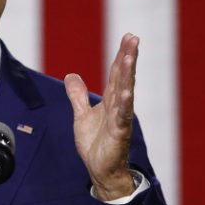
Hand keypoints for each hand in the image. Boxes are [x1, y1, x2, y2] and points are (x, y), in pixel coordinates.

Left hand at [64, 33, 138, 200]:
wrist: (99, 169)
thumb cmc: (95, 143)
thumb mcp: (81, 115)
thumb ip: (78, 95)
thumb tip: (71, 75)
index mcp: (110, 100)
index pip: (116, 72)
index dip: (121, 54)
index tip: (128, 36)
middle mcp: (118, 105)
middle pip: (123, 76)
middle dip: (128, 57)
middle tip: (134, 38)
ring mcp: (120, 118)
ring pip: (125, 92)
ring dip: (128, 74)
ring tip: (130, 57)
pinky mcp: (118, 132)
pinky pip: (122, 116)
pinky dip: (124, 104)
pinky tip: (125, 92)